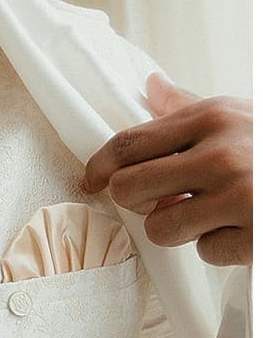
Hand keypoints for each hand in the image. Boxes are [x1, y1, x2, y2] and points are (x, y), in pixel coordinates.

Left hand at [82, 72, 251, 266]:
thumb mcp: (242, 116)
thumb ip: (190, 108)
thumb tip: (151, 85)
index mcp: (211, 118)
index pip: (127, 144)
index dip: (98, 167)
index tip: (91, 180)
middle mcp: (221, 154)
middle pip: (128, 190)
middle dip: (136, 202)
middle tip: (157, 200)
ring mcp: (239, 197)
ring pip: (160, 229)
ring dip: (179, 228)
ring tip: (209, 213)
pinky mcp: (257, 236)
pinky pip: (205, 252)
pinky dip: (220, 246)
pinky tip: (243, 228)